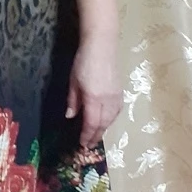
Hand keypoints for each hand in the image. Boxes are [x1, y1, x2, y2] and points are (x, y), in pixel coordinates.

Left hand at [65, 33, 121, 147]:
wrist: (102, 46)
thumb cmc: (83, 61)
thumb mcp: (73, 81)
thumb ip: (73, 101)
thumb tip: (71, 116)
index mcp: (94, 98)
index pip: (91, 123)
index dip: (87, 135)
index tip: (82, 144)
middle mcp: (107, 101)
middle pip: (103, 124)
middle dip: (96, 136)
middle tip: (89, 144)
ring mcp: (116, 96)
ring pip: (112, 119)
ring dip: (104, 129)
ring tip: (96, 135)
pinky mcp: (120, 91)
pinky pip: (117, 111)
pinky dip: (111, 120)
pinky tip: (106, 121)